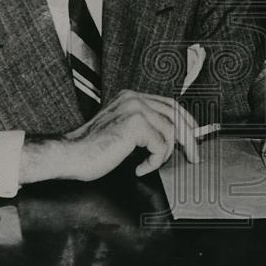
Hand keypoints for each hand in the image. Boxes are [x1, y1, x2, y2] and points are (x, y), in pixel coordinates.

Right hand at [21, 90, 200, 183]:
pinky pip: (160, 146)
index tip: (194, 137)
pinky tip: (140, 168)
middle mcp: (134, 98)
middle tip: (194, 156)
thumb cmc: (93, 149)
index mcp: (132, 97)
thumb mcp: (123, 131)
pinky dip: (154, 162)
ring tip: (150, 164)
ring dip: (165, 154)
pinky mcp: (135, 124)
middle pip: (176, 114)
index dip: (186, 121)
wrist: (71, 156)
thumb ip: (144, 127)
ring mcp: (135, 109)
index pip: (170, 104)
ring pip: (171, 131)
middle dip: (190, 138)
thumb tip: (174, 136)